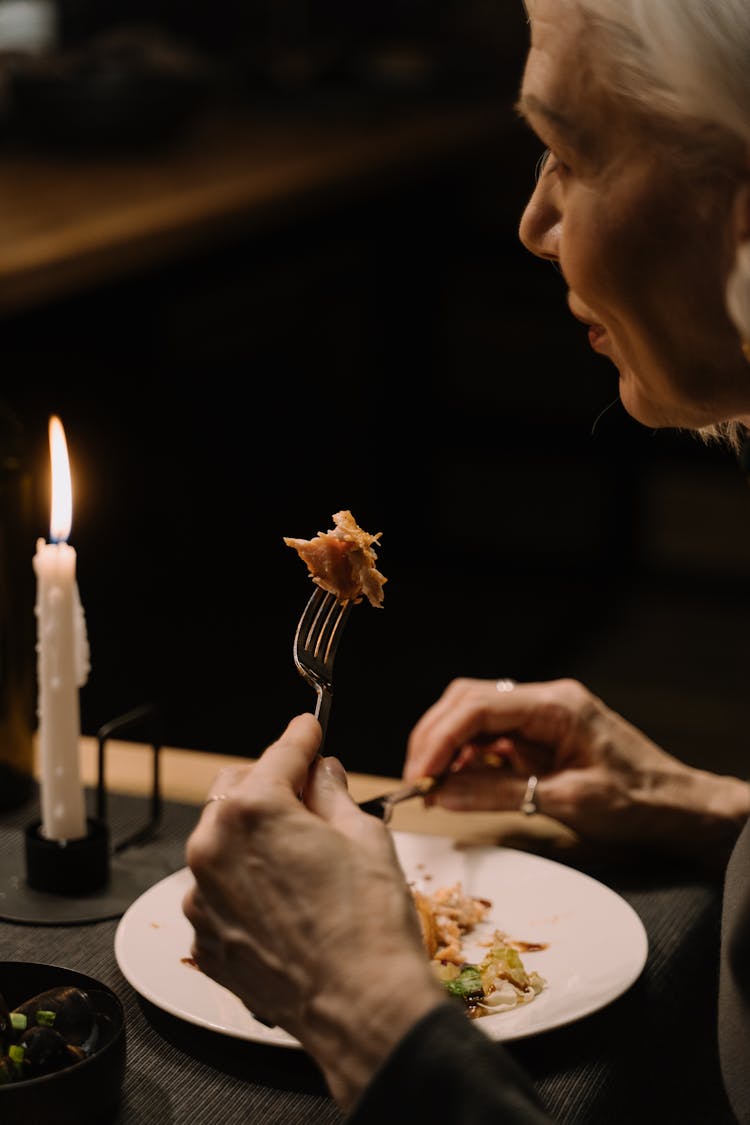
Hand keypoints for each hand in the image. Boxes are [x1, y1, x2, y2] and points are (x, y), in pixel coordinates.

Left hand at [182, 713, 443, 1109]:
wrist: (362, 1008)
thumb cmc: (369, 924)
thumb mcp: (365, 836)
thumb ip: (332, 793)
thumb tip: (323, 774)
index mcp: (253, 811)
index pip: (280, 754)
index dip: (302, 737)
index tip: (309, 728)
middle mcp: (213, 848)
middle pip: (236, 790)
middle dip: (271, 784)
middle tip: (310, 793)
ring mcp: (202, 897)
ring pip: (222, 841)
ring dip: (254, 835)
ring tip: (301, 854)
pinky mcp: (204, 937)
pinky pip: (218, 890)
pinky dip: (244, 882)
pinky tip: (284, 897)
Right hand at [404, 677, 749, 864]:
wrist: (679, 807)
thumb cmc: (637, 803)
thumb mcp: (567, 802)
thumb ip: (499, 793)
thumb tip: (442, 793)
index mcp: (556, 705)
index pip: (478, 707)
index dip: (439, 738)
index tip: (418, 773)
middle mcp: (545, 699)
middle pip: (467, 701)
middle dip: (434, 738)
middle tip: (415, 781)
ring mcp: (541, 715)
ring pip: (473, 715)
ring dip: (446, 746)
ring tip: (431, 786)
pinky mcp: (539, 734)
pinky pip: (490, 735)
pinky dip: (466, 756)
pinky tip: (457, 782)